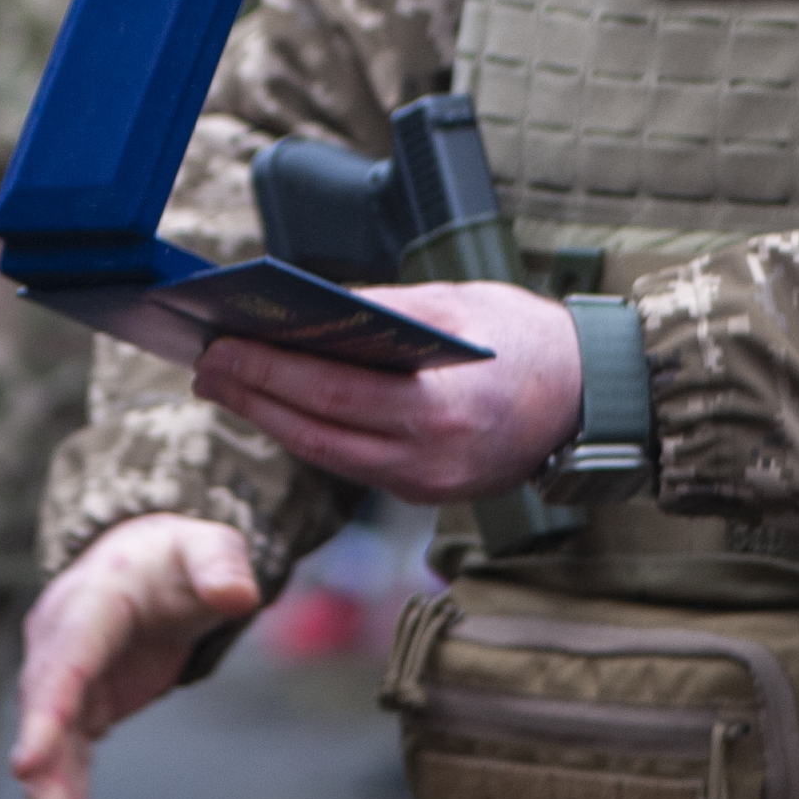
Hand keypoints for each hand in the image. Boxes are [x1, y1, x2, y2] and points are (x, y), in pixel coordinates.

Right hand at [10, 515, 258, 798]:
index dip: (49, 711)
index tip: (28, 761)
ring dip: (52, 786)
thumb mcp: (208, 547)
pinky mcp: (81, 703)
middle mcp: (63, 636)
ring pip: (53, 734)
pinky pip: (70, 749)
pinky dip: (68, 787)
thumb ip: (220, 564)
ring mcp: (66, 672)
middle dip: (44, 761)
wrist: (147, 562)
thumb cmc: (179, 557)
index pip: (68, 657)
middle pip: (48, 703)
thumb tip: (237, 595)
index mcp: (93, 598)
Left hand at [186, 282, 582, 501]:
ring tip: (227, 385)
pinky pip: (354, 464)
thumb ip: (383, 310)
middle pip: (317, 434)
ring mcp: (429, 486)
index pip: (332, 394)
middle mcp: (431, 462)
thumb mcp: (458, 305)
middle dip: (254, 399)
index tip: (220, 348)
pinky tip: (280, 406)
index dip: (269, 373)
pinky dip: (312, 434)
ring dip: (272, 420)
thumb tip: (306, 308)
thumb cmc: (528, 340)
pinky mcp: (428, 493)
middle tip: (205, 367)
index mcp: (442, 412)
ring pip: (329, 456)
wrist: (593, 398)